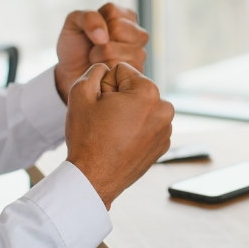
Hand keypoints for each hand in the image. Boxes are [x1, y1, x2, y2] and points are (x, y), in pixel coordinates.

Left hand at [54, 3, 148, 102]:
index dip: (94, 23)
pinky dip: (102, 69)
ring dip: (98, 56)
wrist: (73, 72)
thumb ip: (88, 18)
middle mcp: (138, 33)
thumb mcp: (74, 22)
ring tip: (97, 59)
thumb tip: (104, 37)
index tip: (91, 31)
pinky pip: (114, 68)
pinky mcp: (136, 72)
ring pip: (112, 50)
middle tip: (94, 47)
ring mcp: (140, 53)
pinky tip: (103, 70)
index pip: (112, 11)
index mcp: (126, 16)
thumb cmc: (76, 45)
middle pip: (118, 28)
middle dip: (98, 41)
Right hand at [64, 63, 173, 207]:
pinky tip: (121, 143)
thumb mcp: (81, 93)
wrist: (93, 179)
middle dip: (119, 98)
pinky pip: (147, 125)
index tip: (101, 106)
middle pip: (134, 89)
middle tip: (105, 121)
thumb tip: (106, 68)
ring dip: (128, 114)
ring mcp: (167, 129)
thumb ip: (95, 71)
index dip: (105, 86)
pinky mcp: (164, 145)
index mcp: (148, 92)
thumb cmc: (87, 138)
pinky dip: (136, 130)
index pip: (121, 71)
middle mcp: (164, 108)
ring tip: (113, 133)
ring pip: (141, 107)